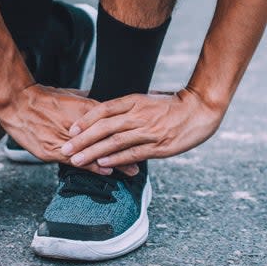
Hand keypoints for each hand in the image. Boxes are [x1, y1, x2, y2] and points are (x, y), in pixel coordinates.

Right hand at [0, 84, 138, 175]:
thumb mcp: (71, 95)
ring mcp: (66, 141)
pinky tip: (107, 172)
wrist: (18, 103)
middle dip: (125, 151)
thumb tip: (100, 102)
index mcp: (85, 110)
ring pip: (95, 154)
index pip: (112, 124)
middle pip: (107, 141)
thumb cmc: (44, 97)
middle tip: (141, 161)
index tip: (140, 138)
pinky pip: (77, 161)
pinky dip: (94, 167)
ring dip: (113, 163)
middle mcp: (79, 127)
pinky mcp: (53, 152)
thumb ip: (87, 101)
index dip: (126, 133)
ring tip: (131, 170)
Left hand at [59, 88, 223, 168]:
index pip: (103, 109)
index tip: (70, 129)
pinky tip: (103, 164)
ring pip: (115, 142)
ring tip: (77, 160)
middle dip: (82, 139)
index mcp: (134, 101)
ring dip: (93, 152)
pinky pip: (133, 152)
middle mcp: (138, 114)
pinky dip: (116, 159)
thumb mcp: (147, 100)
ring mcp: (148, 130)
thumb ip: (128, 108)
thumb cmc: (173, 106)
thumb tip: (108, 116)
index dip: (85, 120)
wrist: (201, 109)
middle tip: (65, 149)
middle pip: (104, 127)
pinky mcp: (159, 145)